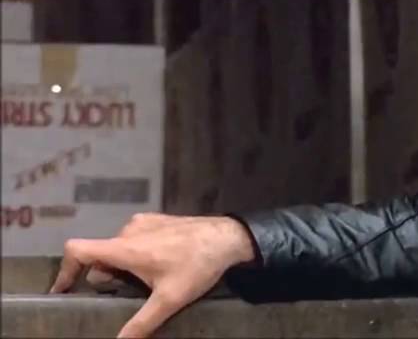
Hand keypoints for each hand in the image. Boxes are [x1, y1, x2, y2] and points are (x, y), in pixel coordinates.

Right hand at [48, 213, 256, 337]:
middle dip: (107, 277)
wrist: (229, 237)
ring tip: (148, 281)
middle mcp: (128, 230)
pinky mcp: (157, 219)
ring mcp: (144, 222)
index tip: (63, 290)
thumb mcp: (169, 299)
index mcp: (124, 247)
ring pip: (118, 248)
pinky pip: (134, 238)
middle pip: (100, 256)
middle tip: (128, 292)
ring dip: (123, 266)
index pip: (78, 250)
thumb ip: (141, 323)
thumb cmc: (197, 265)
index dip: (64, 270)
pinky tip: (160, 265)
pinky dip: (136, 253)